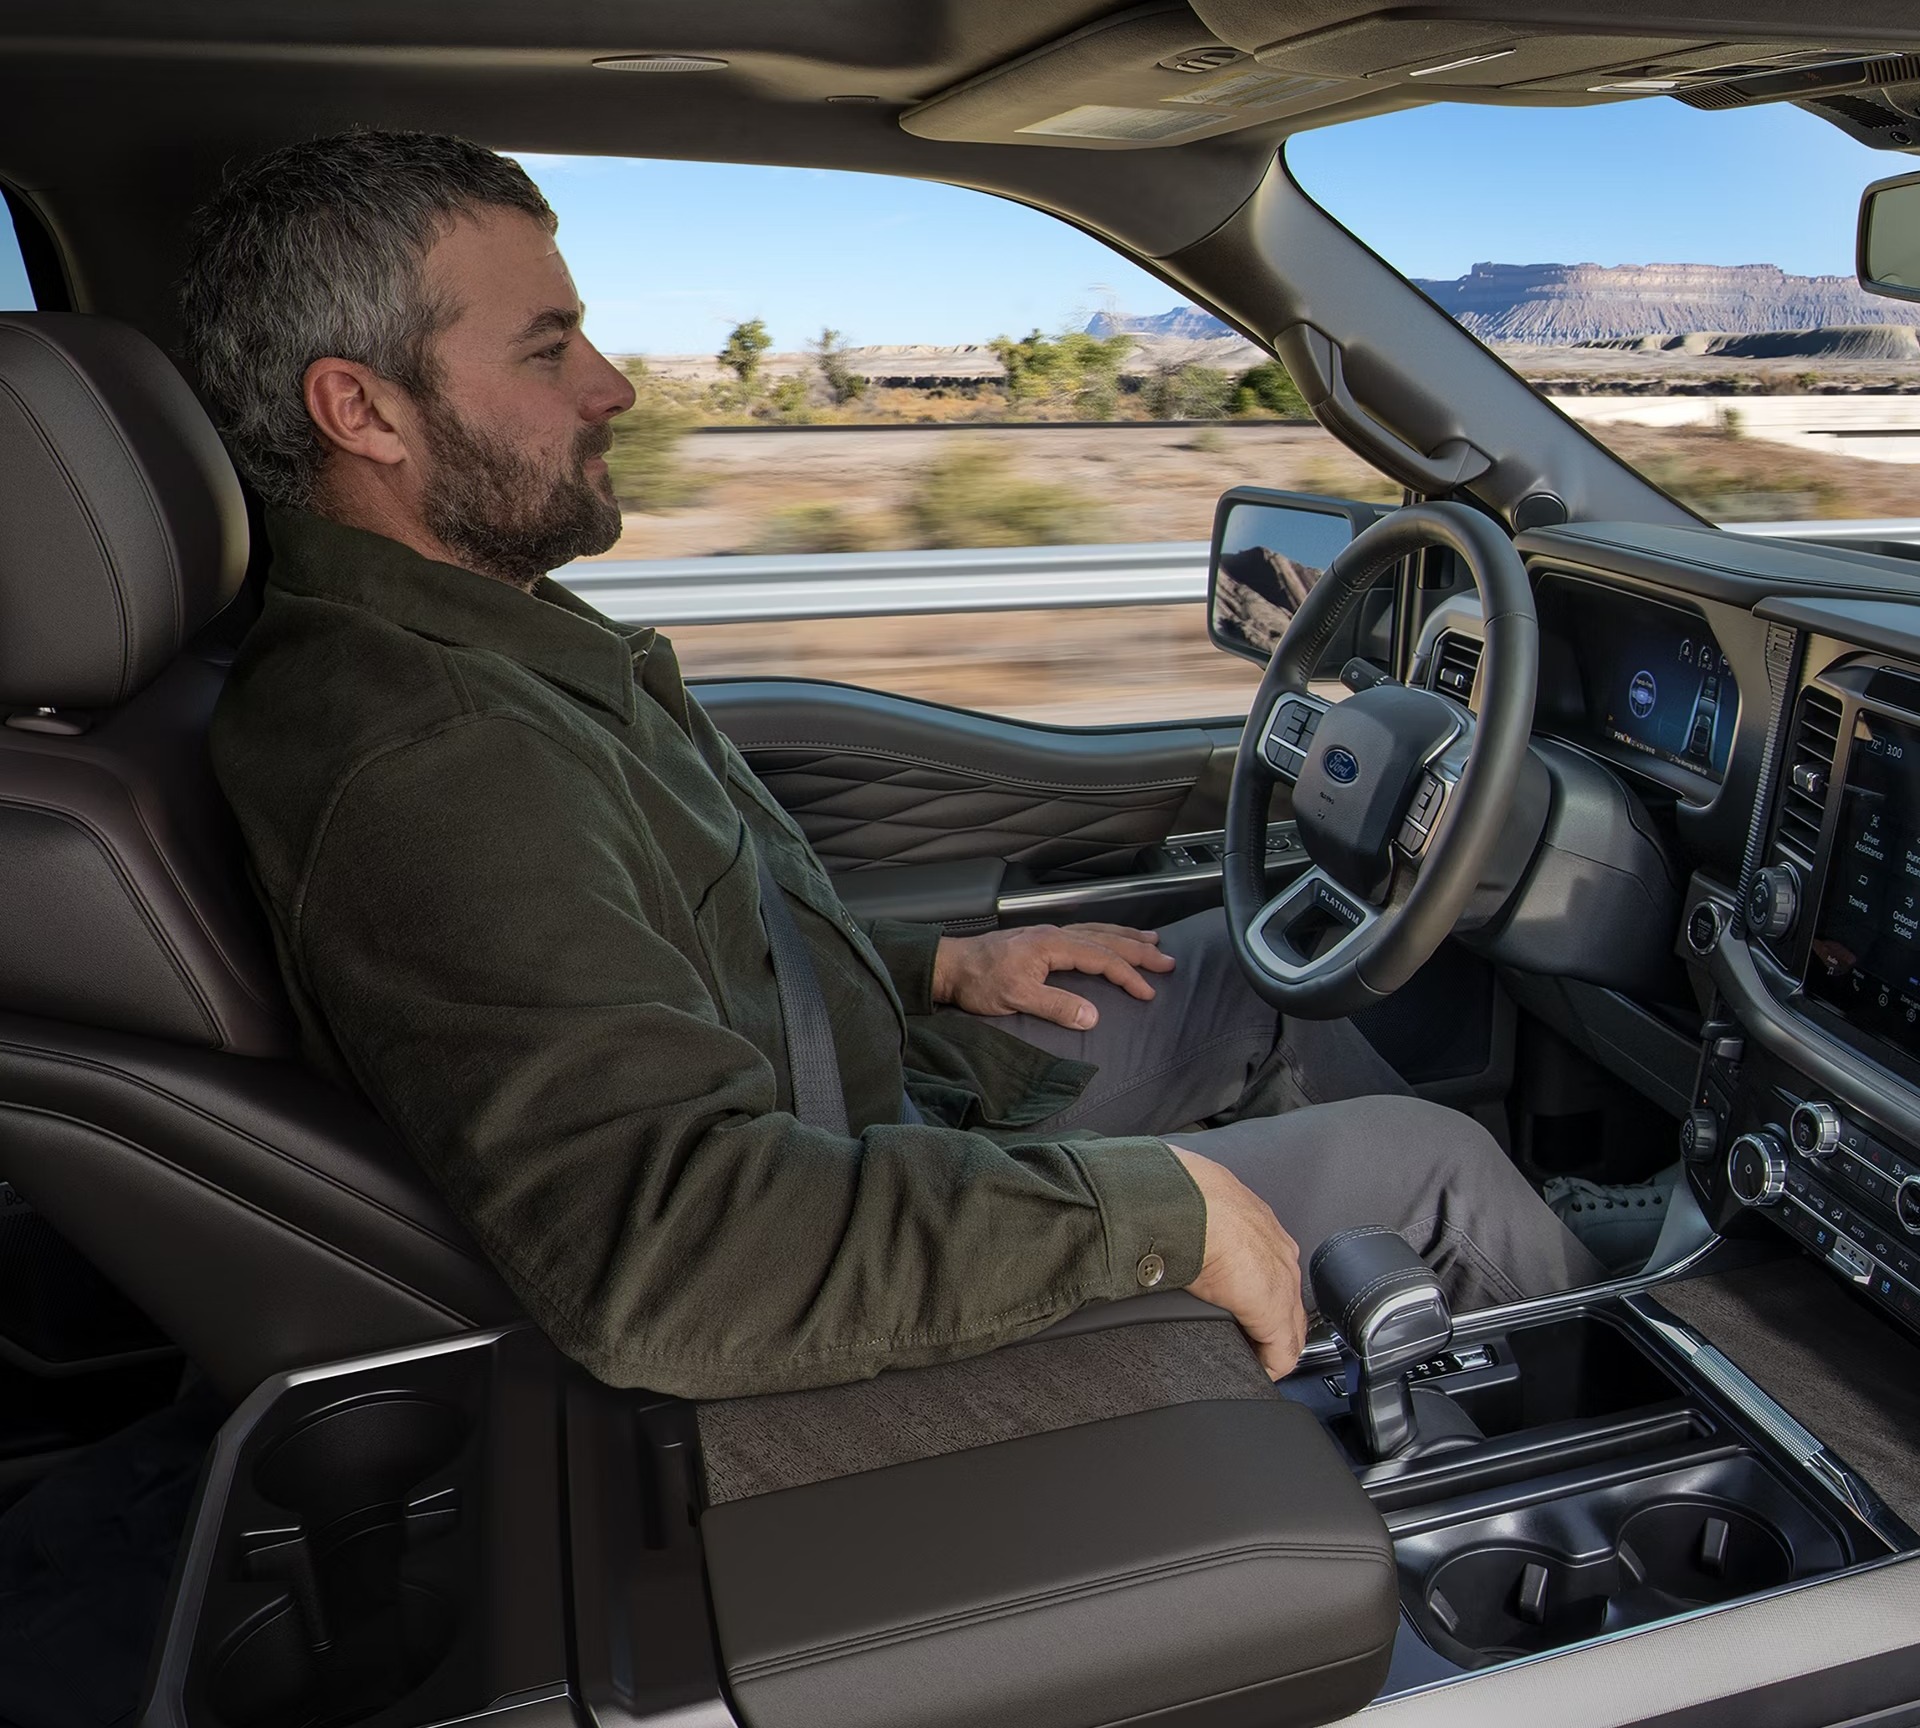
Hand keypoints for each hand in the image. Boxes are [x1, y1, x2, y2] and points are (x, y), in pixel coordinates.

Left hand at [931, 923, 1174, 1029]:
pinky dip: (1104, 935)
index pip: (1101, 958)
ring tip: (1151, 940)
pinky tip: (1109, 938)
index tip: (1149, 992)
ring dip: (1125, 936)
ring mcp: (1047, 934)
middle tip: (1168, 961)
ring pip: (1096, 931)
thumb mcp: (1016, 998)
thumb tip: (1093, 1016)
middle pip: (1106, 939)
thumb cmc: (979, 982)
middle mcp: (1054, 934)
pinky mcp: (1040, 939)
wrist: (951, 965)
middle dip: (1139, 950)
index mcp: (1053, 945)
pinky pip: (1083, 932)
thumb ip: (1056, 1006)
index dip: (1128, 975)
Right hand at [1169, 1146, 1306, 1380]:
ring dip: (1270, 1344)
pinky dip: (1268, 1366)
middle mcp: (1279, 1253)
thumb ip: (1197, 1230)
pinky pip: (1282, 1353)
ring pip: (1289, 1327)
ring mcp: (1282, 1281)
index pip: (1270, 1271)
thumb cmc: (1179, 1201)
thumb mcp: (1194, 1214)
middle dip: (1271, 1326)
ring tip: (1249, 1359)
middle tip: (1249, 1345)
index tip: (1243, 1314)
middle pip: (1288, 1302)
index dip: (1258, 1296)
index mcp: (1258, 1226)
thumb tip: (1171, 1241)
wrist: (1182, 1205)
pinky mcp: (1274, 1311)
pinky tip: (1253, 1372)